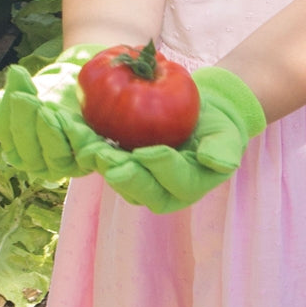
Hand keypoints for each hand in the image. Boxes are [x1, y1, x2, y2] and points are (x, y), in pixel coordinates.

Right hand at [0, 44, 106, 184]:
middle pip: (38, 155)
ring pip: (63, 156)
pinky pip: (91, 152)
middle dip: (30, 126)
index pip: (17, 149)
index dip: (12, 123)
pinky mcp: (100, 150)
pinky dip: (83, 139)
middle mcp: (52, 165)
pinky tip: (74, 119)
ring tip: (46, 106)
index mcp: (26, 157)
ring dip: (53, 132)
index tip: (14, 94)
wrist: (75, 79)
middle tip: (26, 97)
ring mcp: (78, 160)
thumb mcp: (5, 100)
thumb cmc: (38, 95)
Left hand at [89, 67, 266, 213]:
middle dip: (123, 174)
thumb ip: (224, 149)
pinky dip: (90, 146)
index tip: (147, 152)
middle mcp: (161, 192)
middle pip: (140, 189)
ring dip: (100, 162)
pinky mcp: (121, 164)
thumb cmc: (218, 126)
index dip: (160, 168)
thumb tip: (217, 162)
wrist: (202, 114)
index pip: (176, 181)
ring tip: (87, 146)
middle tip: (108, 157)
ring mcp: (138, 180)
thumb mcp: (228, 134)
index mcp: (189, 188)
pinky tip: (78, 130)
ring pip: (118, 177)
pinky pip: (105, 159)